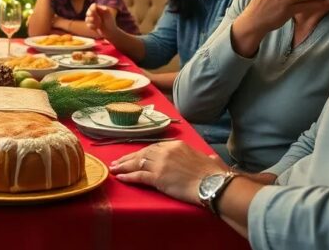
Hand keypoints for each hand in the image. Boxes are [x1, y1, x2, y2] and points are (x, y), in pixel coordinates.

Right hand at [85, 3, 117, 36]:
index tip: (94, 10)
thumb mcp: (109, 14)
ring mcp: (92, 20)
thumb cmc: (111, 22)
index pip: (92, 6)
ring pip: (87, 19)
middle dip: (92, 15)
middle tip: (98, 19)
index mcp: (98, 9)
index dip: (92, 8)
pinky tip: (97, 27)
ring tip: (99, 24)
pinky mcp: (91, 26)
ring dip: (93, 21)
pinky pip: (88, 25)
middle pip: (88, 12)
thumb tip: (97, 5)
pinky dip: (92, 26)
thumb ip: (103, 9)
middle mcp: (94, 14)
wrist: (111, 32)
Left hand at [109, 141, 225, 204]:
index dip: (142, 153)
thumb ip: (206, 157)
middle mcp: (165, 151)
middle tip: (117, 162)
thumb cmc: (214, 174)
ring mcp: (160, 164)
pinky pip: (138, 176)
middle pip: (142, 153)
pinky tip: (120, 177)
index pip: (154, 147)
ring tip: (114, 169)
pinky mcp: (157, 177)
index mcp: (176, 145)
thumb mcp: (209, 159)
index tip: (134, 156)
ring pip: (137, 164)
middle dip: (128, 158)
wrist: (213, 183)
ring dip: (123, 166)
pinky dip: (128, 176)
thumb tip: (211, 158)